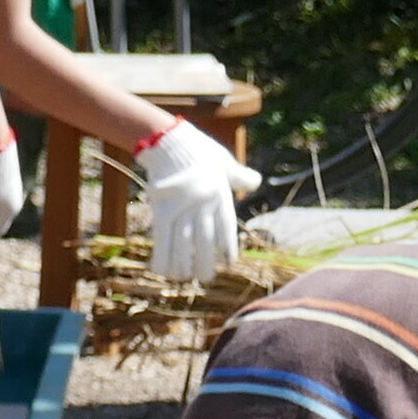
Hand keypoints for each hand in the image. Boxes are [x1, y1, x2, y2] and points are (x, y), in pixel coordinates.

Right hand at [134, 120, 251, 285]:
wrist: (171, 140)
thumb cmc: (200, 151)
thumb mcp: (224, 162)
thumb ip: (240, 175)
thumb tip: (255, 181)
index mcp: (220, 196)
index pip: (226, 229)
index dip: (227, 248)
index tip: (229, 263)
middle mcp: (202, 205)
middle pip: (204, 241)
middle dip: (204, 263)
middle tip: (206, 278)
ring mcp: (181, 208)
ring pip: (182, 244)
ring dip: (182, 265)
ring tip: (185, 278)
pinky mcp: (161, 209)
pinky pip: (162, 239)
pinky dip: (161, 256)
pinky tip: (162, 271)